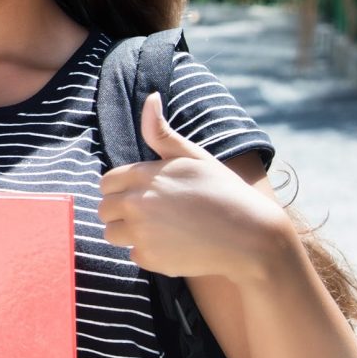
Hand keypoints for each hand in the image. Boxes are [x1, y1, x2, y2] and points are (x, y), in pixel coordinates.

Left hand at [98, 92, 287, 281]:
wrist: (252, 237)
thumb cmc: (224, 192)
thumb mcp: (193, 157)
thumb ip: (161, 133)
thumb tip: (150, 98)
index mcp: (144, 175)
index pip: (106, 182)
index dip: (122, 188)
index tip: (144, 193)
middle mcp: (137, 203)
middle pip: (104, 209)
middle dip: (122, 211)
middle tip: (154, 213)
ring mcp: (141, 232)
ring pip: (112, 234)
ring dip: (129, 234)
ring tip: (162, 230)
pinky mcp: (150, 259)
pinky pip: (133, 256)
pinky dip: (149, 254)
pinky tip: (175, 246)